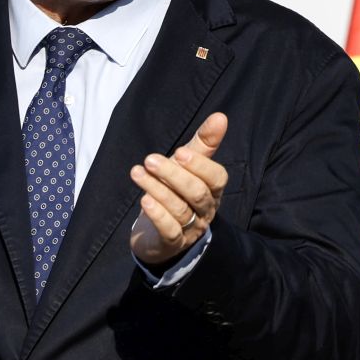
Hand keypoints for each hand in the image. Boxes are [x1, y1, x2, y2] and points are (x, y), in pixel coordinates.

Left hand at [129, 112, 228, 265]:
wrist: (157, 233)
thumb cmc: (176, 192)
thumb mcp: (188, 166)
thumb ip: (203, 143)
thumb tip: (221, 116)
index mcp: (213, 190)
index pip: (217, 178)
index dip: (200, 165)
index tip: (180, 152)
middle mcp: (205, 210)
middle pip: (197, 193)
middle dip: (173, 175)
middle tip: (150, 160)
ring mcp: (190, 229)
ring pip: (179, 209)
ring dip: (157, 189)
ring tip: (138, 173)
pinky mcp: (172, 243)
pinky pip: (169, 231)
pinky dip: (158, 215)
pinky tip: (144, 200)